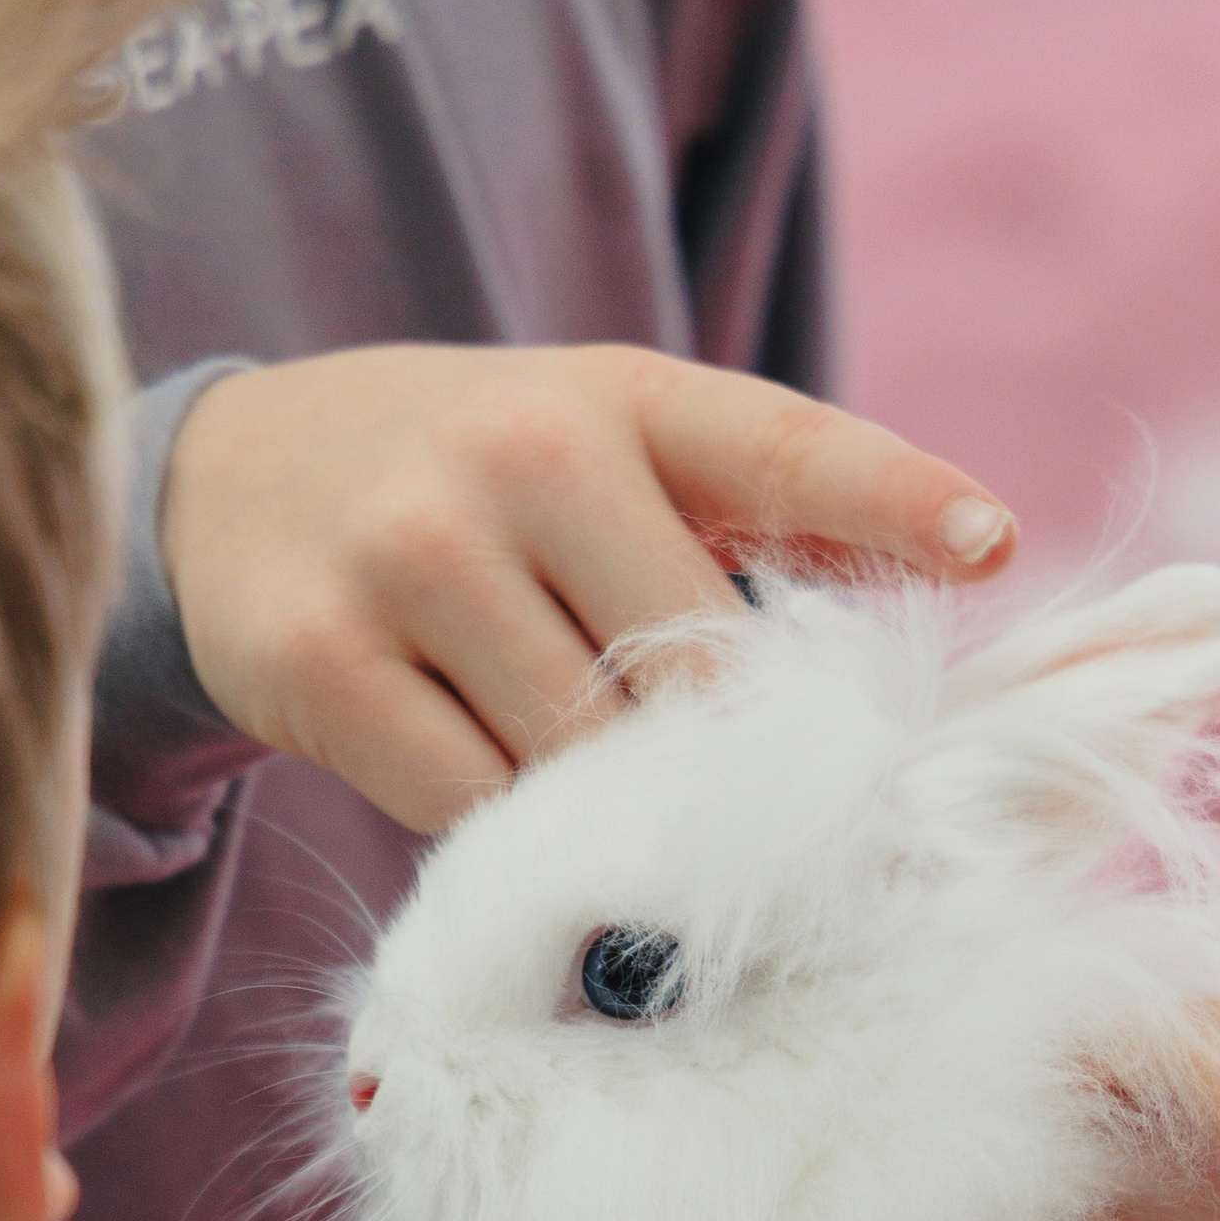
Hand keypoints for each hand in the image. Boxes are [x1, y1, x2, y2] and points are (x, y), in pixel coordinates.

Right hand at [162, 341, 1017, 832]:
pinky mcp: (322, 657)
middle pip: (696, 671)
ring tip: (545, 743)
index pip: (783, 444)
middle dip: (714, 748)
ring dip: (595, 793)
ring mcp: (412, 551)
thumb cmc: (480, 492)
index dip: (894, 499)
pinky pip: (473, 804)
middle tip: (693, 776)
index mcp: (622, 399)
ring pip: (586, 754)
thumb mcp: (615, 452)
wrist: (228, 483)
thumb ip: (777, 513)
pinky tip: (463, 761)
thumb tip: (967, 568)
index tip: (990, 545)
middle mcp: (521, 452)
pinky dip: (496, 822)